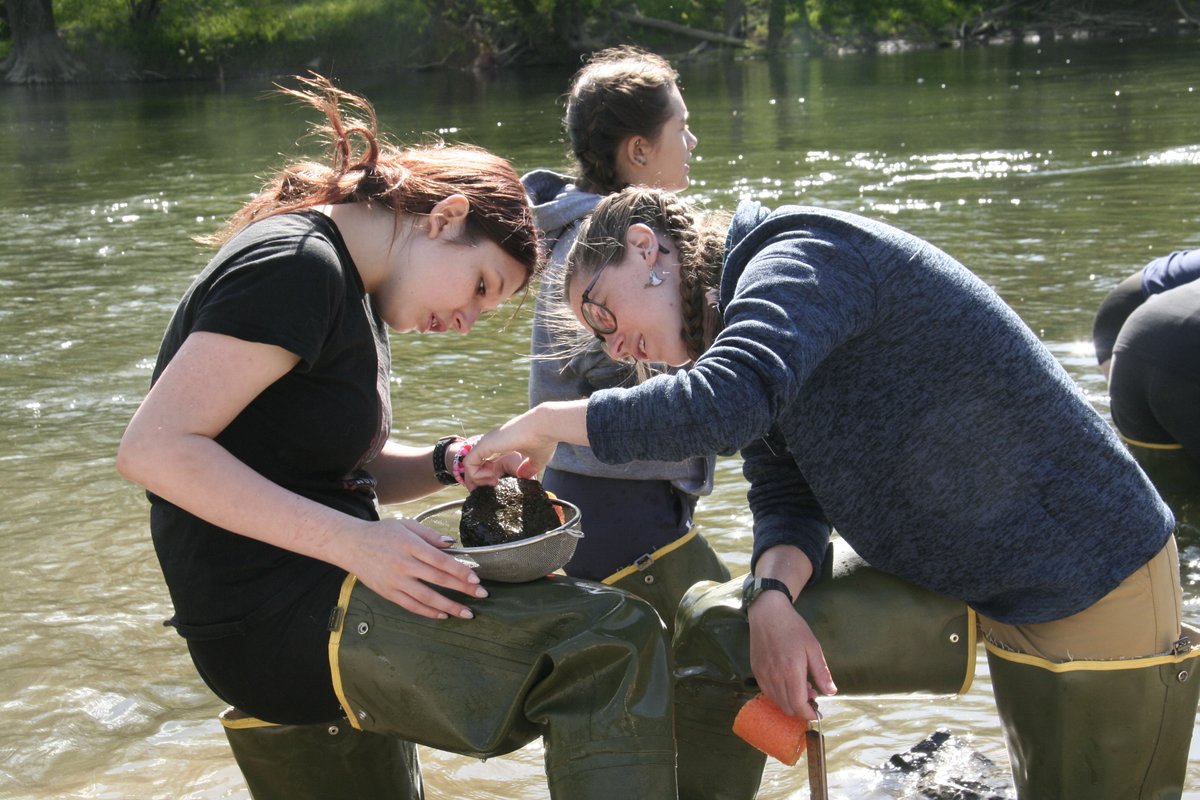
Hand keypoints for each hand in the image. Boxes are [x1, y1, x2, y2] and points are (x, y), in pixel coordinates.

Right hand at [343, 517, 488, 619]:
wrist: (351, 544)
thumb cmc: (382, 532)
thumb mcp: (406, 525)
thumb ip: (429, 535)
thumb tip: (451, 544)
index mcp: (410, 545)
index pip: (440, 561)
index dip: (460, 571)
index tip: (476, 579)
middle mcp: (403, 564)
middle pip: (438, 580)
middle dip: (462, 589)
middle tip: (482, 595)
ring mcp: (395, 581)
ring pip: (426, 598)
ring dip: (448, 606)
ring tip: (467, 613)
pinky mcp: (387, 593)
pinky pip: (410, 606)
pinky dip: (427, 612)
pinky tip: (442, 615)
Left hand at [464, 408, 559, 483]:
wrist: (545, 427)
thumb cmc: (544, 440)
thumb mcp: (536, 459)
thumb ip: (528, 468)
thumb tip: (522, 477)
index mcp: (502, 446)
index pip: (486, 463)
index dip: (486, 477)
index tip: (497, 485)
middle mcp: (492, 444)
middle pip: (474, 465)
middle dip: (478, 481)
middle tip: (490, 489)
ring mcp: (486, 443)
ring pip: (469, 465)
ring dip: (477, 480)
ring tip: (494, 483)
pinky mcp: (484, 445)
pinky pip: (468, 464)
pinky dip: (475, 475)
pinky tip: (493, 477)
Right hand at [747, 592, 836, 720]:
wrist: (768, 613)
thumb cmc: (793, 628)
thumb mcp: (813, 647)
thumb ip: (821, 672)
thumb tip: (831, 692)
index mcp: (791, 672)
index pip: (798, 705)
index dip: (808, 714)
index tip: (817, 713)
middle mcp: (775, 677)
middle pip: (787, 707)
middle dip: (801, 708)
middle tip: (811, 694)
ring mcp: (763, 675)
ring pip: (776, 701)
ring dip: (789, 702)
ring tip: (799, 686)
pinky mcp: (756, 671)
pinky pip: (767, 692)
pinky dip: (778, 695)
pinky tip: (786, 683)